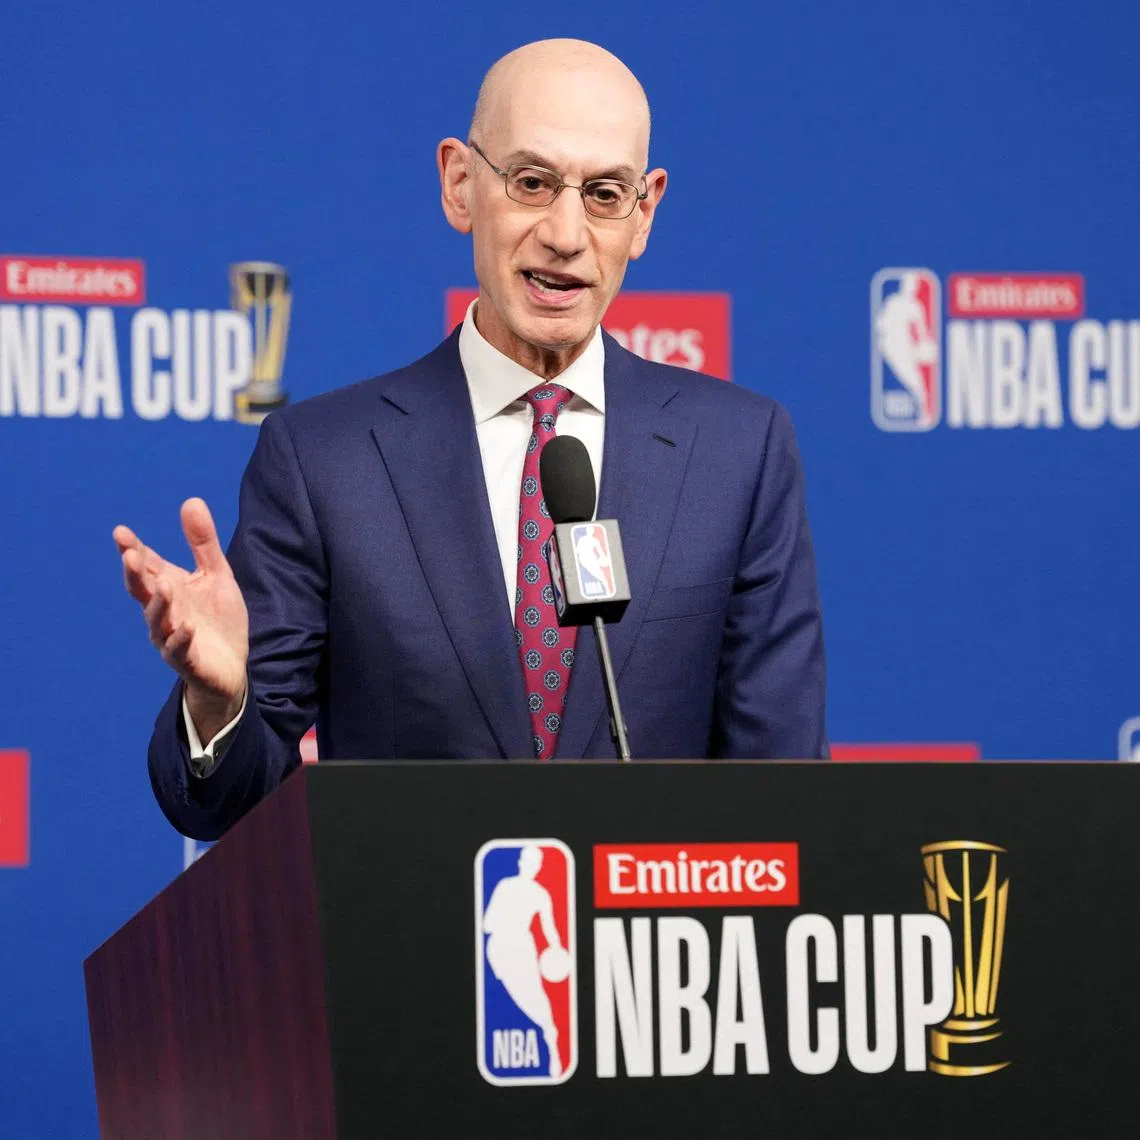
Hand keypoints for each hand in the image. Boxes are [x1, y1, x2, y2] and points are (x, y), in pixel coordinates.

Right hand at [114, 498, 248, 741]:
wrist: (230, 666)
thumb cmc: (217, 619)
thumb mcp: (216, 575)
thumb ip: (203, 543)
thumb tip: (191, 501)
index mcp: (169, 588)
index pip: (147, 566)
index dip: (134, 550)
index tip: (121, 532)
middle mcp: (164, 611)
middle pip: (144, 591)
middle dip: (135, 574)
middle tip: (129, 554)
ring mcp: (171, 636)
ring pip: (157, 620)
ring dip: (160, 603)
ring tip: (165, 584)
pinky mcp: (187, 660)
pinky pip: (179, 649)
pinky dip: (180, 637)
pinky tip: (188, 626)